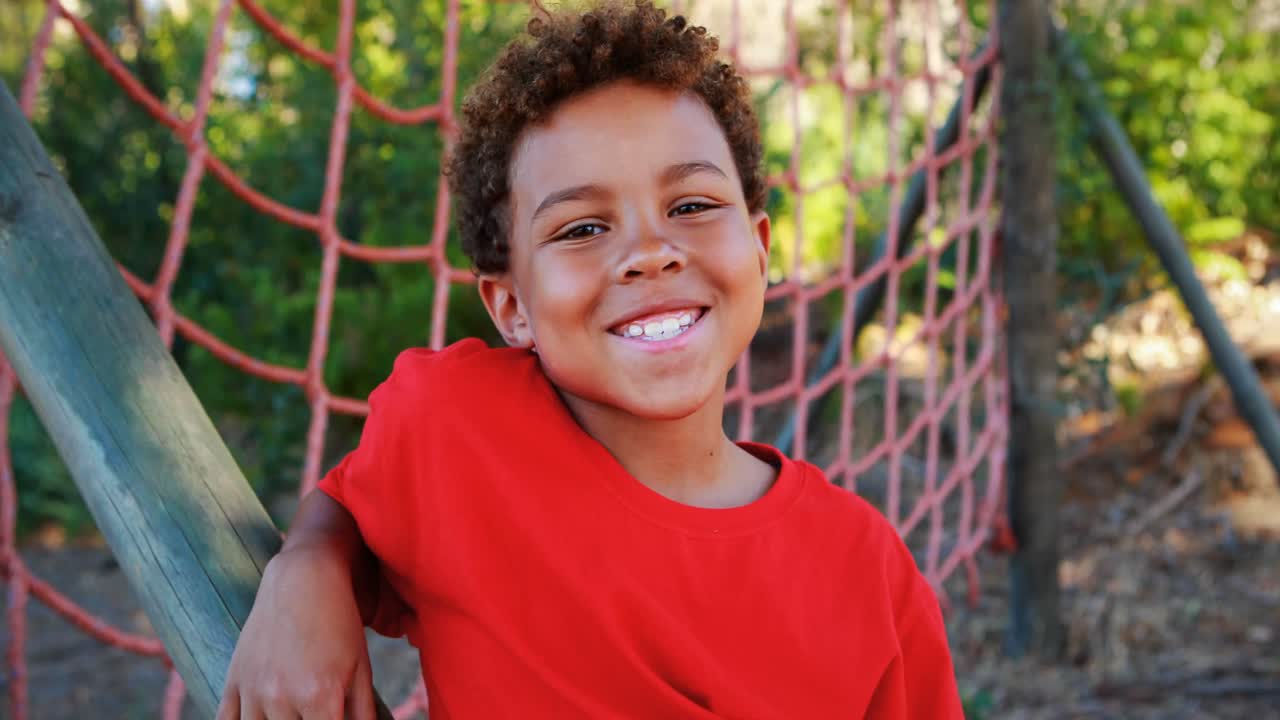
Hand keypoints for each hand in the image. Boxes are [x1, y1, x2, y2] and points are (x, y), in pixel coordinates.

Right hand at [217, 548, 377, 719]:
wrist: (303, 580)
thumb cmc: (339, 623)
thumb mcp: (361, 668)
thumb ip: (362, 712)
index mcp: (320, 696)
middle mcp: (283, 697)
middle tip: (313, 713)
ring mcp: (254, 690)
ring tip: (291, 714)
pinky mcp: (234, 680)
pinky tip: (260, 718)